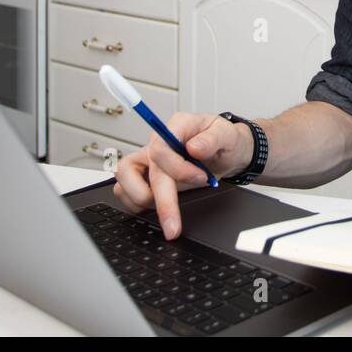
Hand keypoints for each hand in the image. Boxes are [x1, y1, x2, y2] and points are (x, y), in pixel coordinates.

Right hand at [112, 112, 251, 239]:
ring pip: (124, 178)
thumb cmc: (225, 141)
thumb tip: (194, 148)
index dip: (178, 169)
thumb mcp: (228, 135)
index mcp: (176, 126)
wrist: (227, 152)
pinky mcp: (146, 175)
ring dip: (141, 200)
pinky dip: (136, 203)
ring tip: (166, 210)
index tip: (201, 178)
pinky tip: (157, 208)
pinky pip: (126, 189)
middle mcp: (159, 142)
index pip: (160, 148)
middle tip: (174, 225)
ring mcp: (149, 159)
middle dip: (161, 201)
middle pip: (145, 170)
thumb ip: (213, 139)